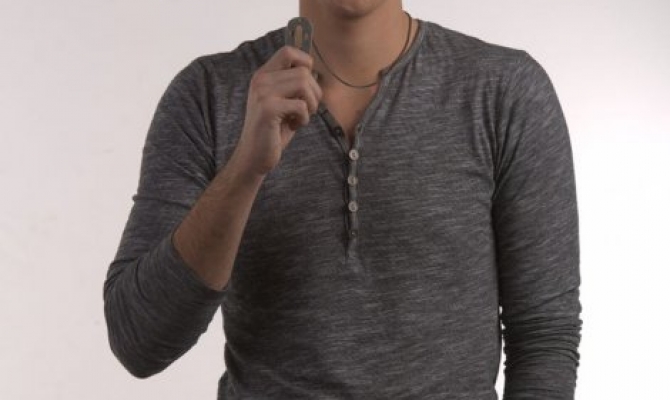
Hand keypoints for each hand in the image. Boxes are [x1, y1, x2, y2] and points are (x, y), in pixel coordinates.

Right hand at [232, 45, 322, 177]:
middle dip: (315, 92)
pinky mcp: (268, 109)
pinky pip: (301, 106)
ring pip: (304, 84)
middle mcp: (260, 80)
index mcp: (263, 75)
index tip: (306, 86)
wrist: (253, 156)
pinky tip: (294, 126)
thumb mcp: (283, 103)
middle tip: (308, 109)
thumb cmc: (273, 130)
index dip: (305, 64)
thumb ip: (294, 85)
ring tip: (301, 117)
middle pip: (303, 70)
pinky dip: (304, 119)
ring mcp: (262, 94)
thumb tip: (316, 72)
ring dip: (311, 104)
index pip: (288, 51)